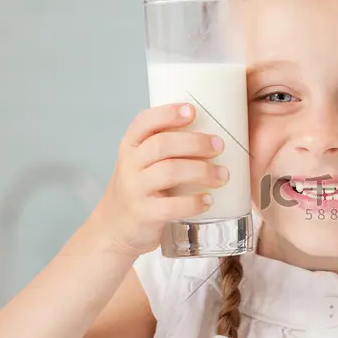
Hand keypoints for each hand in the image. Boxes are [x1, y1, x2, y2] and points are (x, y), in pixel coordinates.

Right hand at [90, 103, 227, 255]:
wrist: (115, 228)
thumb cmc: (141, 189)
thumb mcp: (143, 162)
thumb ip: (165, 147)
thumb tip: (212, 132)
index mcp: (131, 146)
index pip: (145, 122)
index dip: (168, 113)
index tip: (192, 110)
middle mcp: (130, 164)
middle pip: (162, 145)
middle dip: (195, 142)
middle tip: (219, 145)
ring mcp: (135, 190)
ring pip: (170, 171)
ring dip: (202, 171)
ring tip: (222, 175)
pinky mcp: (144, 214)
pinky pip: (171, 206)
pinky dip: (194, 202)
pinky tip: (208, 200)